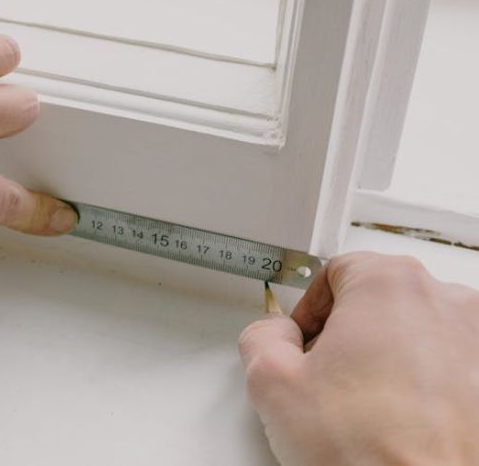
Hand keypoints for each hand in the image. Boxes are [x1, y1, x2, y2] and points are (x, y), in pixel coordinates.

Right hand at [238, 252, 478, 464]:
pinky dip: (428, 385)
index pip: (337, 270)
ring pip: (419, 332)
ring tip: (369, 408)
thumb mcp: (271, 384)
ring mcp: (477, 341)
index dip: (310, 308)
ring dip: (392, 358)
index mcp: (389, 285)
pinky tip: (403, 421)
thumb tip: (273, 337)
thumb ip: (260, 337)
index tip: (303, 342)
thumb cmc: (372, 450)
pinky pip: (451, 366)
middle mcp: (445, 302)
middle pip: (381, 297)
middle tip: (329, 379)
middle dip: (351, 333)